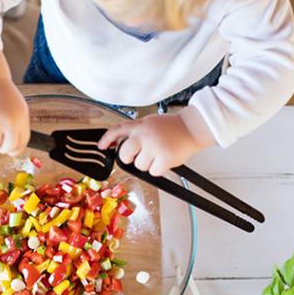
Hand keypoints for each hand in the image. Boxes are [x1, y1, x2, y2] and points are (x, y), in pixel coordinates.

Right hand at [0, 78, 29, 155]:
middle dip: (0, 146)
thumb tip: (13, 149)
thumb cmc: (0, 94)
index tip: (8, 150)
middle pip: (7, 148)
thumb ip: (17, 126)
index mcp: (21, 118)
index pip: (22, 144)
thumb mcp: (17, 108)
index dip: (14, 150)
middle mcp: (10, 120)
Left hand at [98, 111, 213, 175]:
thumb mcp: (150, 122)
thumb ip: (136, 131)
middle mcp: (144, 136)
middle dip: (130, 158)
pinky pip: (153, 172)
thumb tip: (120, 145)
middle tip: (141, 155)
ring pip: (139, 166)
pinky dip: (158, 169)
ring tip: (158, 154)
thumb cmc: (171, 127)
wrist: (192, 128)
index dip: (106, 139)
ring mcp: (154, 147)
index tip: (101, 146)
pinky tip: (164, 160)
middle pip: (124, 155)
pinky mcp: (164, 159)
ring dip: (147, 164)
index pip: (117, 130)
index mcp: (140, 125)